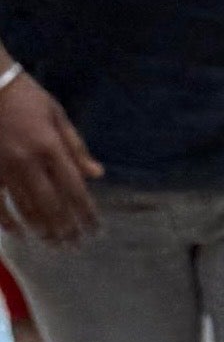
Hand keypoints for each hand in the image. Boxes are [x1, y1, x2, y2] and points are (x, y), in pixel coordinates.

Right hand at [0, 67, 102, 242]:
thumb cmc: (24, 95)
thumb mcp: (56, 114)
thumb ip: (76, 147)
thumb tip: (97, 174)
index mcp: (51, 146)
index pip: (75, 190)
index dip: (87, 214)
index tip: (96, 231)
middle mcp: (30, 161)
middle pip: (53, 206)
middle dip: (67, 230)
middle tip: (75, 246)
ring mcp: (7, 168)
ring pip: (28, 209)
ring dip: (43, 231)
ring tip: (55, 245)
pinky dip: (9, 222)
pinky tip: (20, 235)